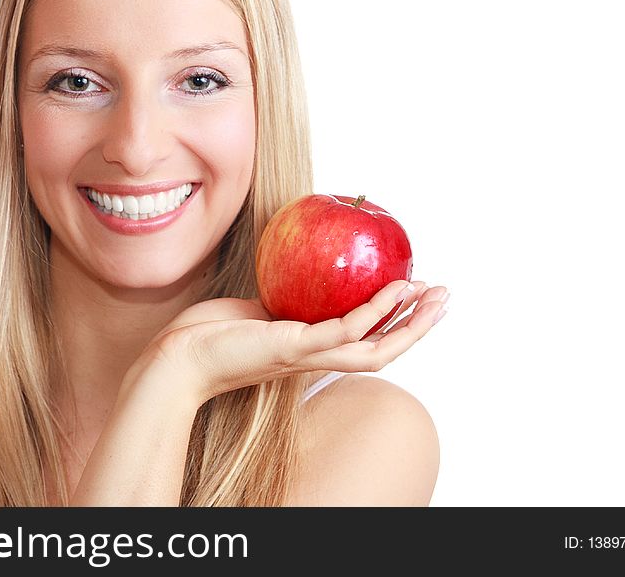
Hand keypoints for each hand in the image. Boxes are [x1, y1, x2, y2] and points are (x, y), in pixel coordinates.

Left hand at [137, 279, 448, 404]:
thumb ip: (285, 296)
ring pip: (374, 348)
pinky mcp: (292, 348)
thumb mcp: (257, 308)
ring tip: (434, 296)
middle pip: (382, 348)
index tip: (418, 295)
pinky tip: (393, 291)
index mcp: (311, 348)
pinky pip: (343, 332)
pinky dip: (372, 313)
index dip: (396, 322)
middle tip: (445, 296)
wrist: (179, 359)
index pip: (365, 339)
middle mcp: (316, 357)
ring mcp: (307, 355)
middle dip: (418, 325)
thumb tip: (301, 265)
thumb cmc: (211, 334)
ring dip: (409, 324)